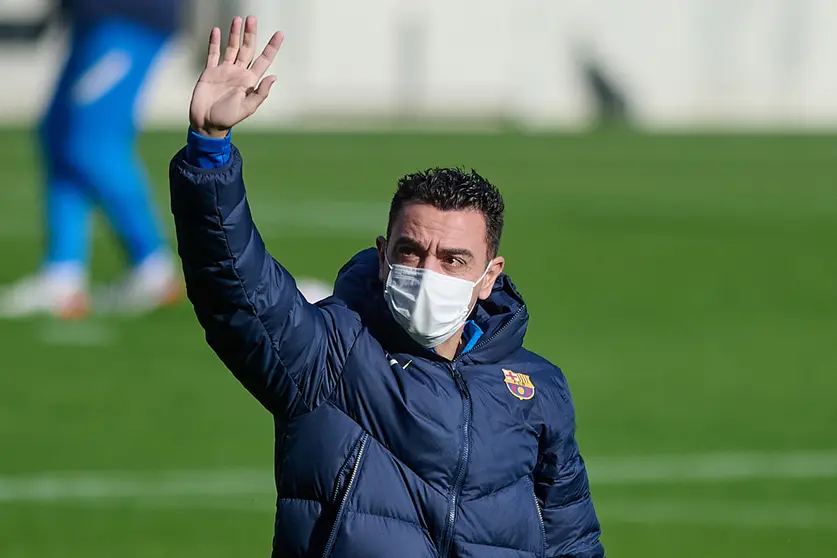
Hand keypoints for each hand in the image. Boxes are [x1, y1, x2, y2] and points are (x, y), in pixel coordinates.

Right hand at [189, 16, 283, 137]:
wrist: (206, 123)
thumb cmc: (228, 118)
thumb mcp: (247, 108)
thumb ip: (260, 93)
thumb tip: (274, 77)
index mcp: (250, 81)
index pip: (264, 60)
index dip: (272, 47)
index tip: (280, 33)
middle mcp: (238, 73)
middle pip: (247, 49)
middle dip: (250, 34)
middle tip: (252, 18)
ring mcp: (224, 71)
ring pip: (231, 48)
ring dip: (234, 34)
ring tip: (237, 19)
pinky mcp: (210, 72)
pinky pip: (213, 54)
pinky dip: (214, 42)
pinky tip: (217, 30)